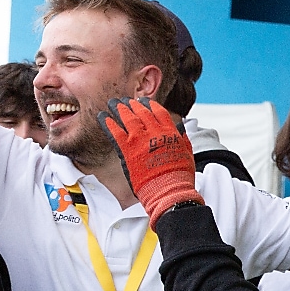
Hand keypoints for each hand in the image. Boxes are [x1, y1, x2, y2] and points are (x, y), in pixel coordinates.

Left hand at [98, 98, 202, 228]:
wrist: (169, 190)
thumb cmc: (179, 176)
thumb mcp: (187, 152)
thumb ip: (182, 137)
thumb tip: (180, 127)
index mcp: (171, 132)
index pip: (159, 112)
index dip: (150, 105)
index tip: (145, 101)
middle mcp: (155, 132)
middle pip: (141, 112)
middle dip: (132, 104)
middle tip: (125, 100)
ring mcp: (140, 140)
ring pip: (127, 118)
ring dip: (119, 109)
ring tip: (113, 103)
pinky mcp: (127, 150)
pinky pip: (114, 132)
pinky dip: (108, 123)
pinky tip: (102, 117)